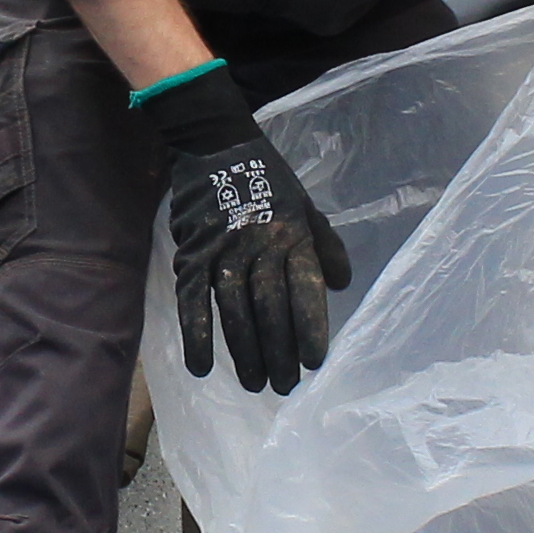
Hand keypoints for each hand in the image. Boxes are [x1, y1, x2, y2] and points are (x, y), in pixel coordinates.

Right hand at [129, 67, 350, 395]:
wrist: (215, 146)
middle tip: (284, 387)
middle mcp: (260, 246)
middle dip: (279, 352)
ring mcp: (222, 251)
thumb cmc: (268, 180)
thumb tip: (342, 287)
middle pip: (270, 308)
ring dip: (244, 352)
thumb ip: (325, 246)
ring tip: (255, 384)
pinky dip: (197, 334)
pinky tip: (202, 367)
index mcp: (294, 235)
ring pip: (234, 310)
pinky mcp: (191, 254)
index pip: (305, 289)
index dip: (310, 328)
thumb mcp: (306, 206)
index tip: (315, 363)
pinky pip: (193, 301)